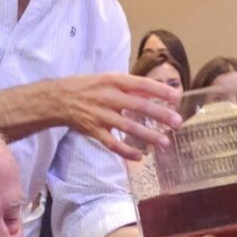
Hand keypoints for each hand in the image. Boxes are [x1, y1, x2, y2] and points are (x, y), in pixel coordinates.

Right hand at [53, 73, 181, 159]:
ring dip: (148, 136)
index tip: (177, 97)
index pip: (141, 84)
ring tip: (165, 143)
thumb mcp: (108, 79)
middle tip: (177, 122)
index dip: (160, 91)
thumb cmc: (88, 87)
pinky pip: (112, 144)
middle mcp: (108, 97)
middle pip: (138, 106)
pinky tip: (140, 157)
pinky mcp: (94, 131)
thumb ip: (130, 86)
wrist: (59, 99)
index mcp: (113, 81)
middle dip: (160, 114)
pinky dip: (126, 152)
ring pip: (128, 127)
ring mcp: (101, 115)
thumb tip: (156, 91)